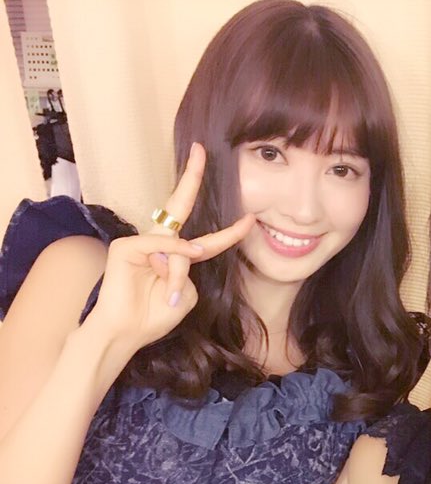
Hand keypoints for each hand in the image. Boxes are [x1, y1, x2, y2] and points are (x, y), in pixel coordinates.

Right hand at [87, 143, 253, 350]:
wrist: (126, 333)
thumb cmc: (155, 316)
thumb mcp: (185, 295)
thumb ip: (187, 272)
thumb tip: (179, 250)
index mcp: (177, 256)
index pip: (209, 240)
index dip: (231, 232)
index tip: (251, 219)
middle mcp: (160, 243)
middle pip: (180, 205)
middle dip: (191, 177)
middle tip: (201, 151)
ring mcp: (141, 242)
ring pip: (177, 246)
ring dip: (176, 275)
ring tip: (168, 296)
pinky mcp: (126, 247)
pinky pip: (160, 245)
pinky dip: (169, 259)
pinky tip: (164, 275)